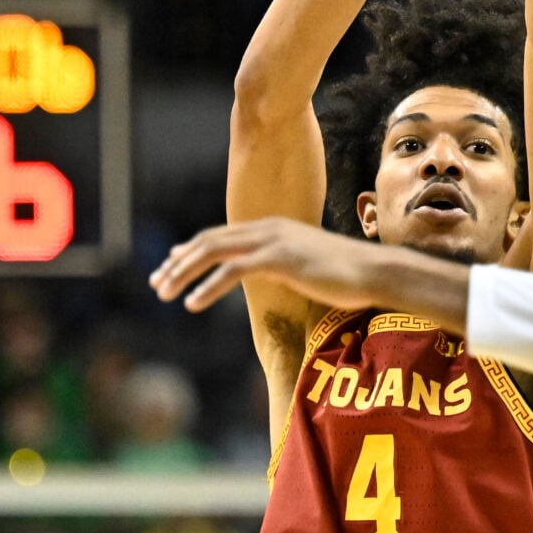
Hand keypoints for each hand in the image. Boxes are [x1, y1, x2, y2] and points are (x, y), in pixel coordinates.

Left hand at [150, 219, 391, 314]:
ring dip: (184, 273)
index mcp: (272, 228)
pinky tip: (192, 303)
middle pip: (209, 241)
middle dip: (178, 262)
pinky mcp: (279, 258)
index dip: (191, 251)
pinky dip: (208, 287)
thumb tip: (268, 274)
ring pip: (214, 252)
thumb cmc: (347, 275)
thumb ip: (282, 265)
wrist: (375, 272)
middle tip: (156, 283)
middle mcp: (268, 228)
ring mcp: (273, 240)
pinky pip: (233, 272)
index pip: (221, 236)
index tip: (170, 266)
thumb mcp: (306, 266)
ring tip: (164, 293)